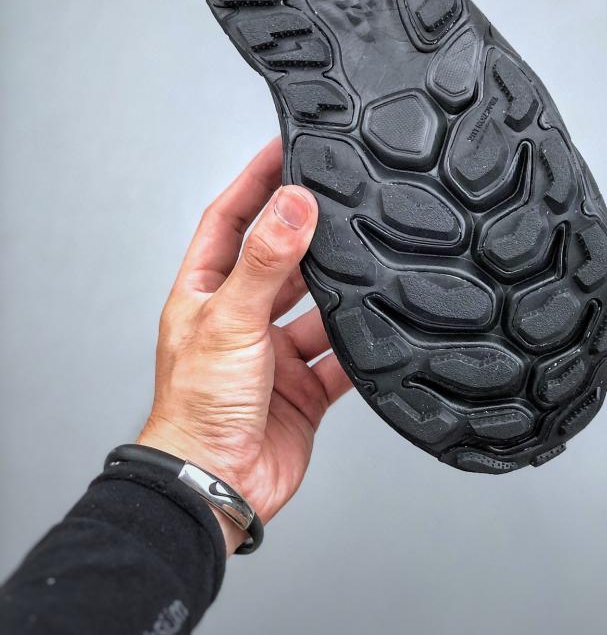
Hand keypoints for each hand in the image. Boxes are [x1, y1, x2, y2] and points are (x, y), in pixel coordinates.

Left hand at [137, 137, 350, 553]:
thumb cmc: (197, 409)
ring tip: (371, 261)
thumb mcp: (231, 321)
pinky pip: (340, 356)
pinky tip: (381, 328)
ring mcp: (273, 353)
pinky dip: (360, 345)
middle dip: (310, 233)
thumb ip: (266, 260)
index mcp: (206, 293)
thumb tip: (294, 203)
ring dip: (340, 291)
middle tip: (344, 197)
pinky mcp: (303, 387)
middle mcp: (240, 318)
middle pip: (280, 259)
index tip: (285, 147)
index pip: (231, 218)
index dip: (256, 181)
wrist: (216, 487)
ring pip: (316, 307)